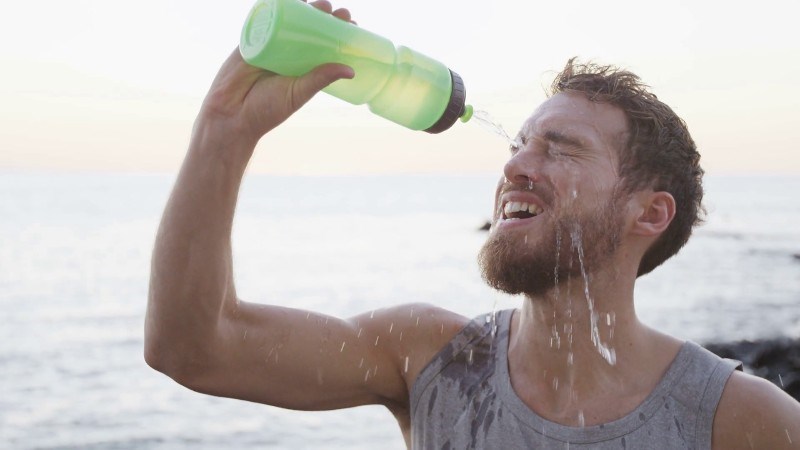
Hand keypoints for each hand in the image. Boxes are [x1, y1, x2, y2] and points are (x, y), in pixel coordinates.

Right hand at [196, 1, 354, 148]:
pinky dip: (276, 6)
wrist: (231, 113)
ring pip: (289, 21)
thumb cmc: (267, 110)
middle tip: (341, 12)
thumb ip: (320, 78)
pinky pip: (264, 19)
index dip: (337, 35)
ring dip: (305, 9)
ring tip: (322, 4)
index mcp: (302, 68)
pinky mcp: (251, 39)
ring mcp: (269, 45)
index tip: (352, 25)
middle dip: (325, 18)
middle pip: (309, 30)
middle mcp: (288, 54)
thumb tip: (351, 71)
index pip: (324, 47)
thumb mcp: (299, 92)